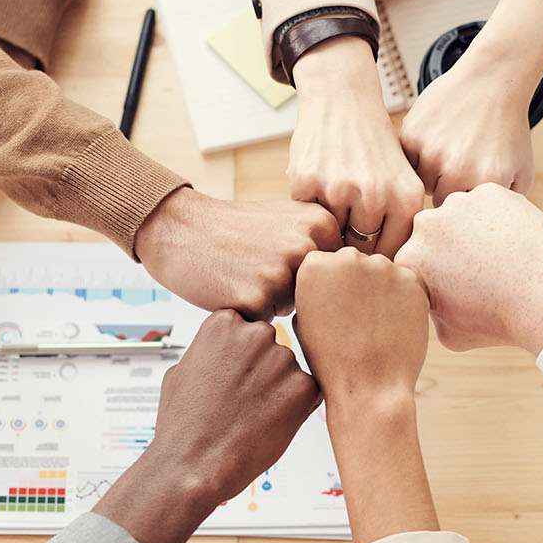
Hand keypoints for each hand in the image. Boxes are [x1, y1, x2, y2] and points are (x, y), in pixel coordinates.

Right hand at [92, 310, 321, 542]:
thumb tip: (226, 347)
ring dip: (278, 391)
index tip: (229, 379)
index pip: (247, 327)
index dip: (240, 358)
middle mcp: (256, 333)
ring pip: (289, 371)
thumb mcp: (182, 369)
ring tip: (250, 418)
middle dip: (262, 370)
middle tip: (241, 402)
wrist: (193, 467)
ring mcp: (283, 360)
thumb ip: (210, 349)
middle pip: (271, 346)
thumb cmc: (182, 423)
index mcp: (224, 322)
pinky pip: (307, 393)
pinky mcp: (304, 388)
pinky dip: (294, 410)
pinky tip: (267, 426)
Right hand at [135, 188, 340, 319]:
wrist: (182, 228)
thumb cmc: (237, 228)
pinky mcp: (256, 299)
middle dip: (295, 292)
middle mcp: (307, 248)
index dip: (311, 275)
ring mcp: (282, 274)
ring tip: (245, 274)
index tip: (284, 259)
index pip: (337, 274)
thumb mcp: (289, 220)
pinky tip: (232, 286)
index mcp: (321, 224)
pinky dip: (249, 312)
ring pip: (294, 311)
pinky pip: (265, 322)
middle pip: (319, 295)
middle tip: (259, 266)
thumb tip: (360, 278)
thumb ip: (325, 243)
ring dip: (272, 303)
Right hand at [289, 37, 424, 256]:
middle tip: (348, 227)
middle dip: (352, 244)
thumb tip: (389, 278)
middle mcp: (376, 196)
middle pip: (360, 251)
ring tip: (334, 203)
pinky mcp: (306, 182)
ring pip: (330, 237)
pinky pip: (305, 218)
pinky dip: (308, 208)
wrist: (342, 101)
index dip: (378, 255)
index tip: (370, 247)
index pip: (391, 255)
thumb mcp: (402, 181)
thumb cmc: (374, 149)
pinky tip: (317, 186)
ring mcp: (339, 189)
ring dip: (328, 227)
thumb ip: (400, 226)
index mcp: (407, 199)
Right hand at [293, 248, 428, 399]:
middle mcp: (348, 257)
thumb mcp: (303, 321)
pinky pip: (406, 282)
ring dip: (380, 289)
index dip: (331, 287)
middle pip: (354, 261)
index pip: (324, 262)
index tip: (335, 309)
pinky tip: (394, 325)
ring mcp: (382, 266)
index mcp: (314, 265)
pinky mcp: (411, 279)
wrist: (369, 386)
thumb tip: (328, 277)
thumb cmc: (331, 360)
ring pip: (382, 271)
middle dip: (356, 283)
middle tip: (358, 318)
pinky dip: (403, 299)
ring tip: (376, 325)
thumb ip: (314, 289)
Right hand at [395, 184, 542, 352]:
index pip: (414, 260)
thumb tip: (428, 297)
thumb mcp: (448, 333)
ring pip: (459, 214)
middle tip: (478, 269)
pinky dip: (497, 217)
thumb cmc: (498, 320)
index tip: (456, 286)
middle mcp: (425, 226)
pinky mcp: (489, 192)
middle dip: (449, 248)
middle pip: (433, 233)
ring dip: (471, 228)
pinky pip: (487, 202)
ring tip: (497, 254)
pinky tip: (511, 240)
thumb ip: (429, 310)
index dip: (433, 274)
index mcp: (410, 259)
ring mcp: (458, 204)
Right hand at [398, 55, 536, 204]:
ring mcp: (432, 151)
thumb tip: (484, 233)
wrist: (492, 82)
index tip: (471, 186)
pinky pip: (406, 160)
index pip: (461, 217)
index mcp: (485, 183)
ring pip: (419, 181)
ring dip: (430, 172)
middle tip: (459, 167)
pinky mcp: (412, 135)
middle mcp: (457, 170)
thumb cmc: (507, 129)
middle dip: (446, 188)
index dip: (465, 203)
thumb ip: (504, 207)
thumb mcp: (521, 172)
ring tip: (448, 152)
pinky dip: (416, 154)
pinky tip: (435, 139)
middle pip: (437, 201)